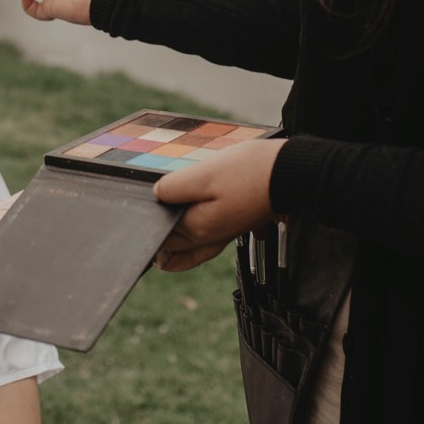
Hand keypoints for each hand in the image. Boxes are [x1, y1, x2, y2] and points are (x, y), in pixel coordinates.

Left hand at [152, 139, 284, 271]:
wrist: (289, 174)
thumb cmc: (250, 171)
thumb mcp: (205, 173)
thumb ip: (175, 187)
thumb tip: (156, 195)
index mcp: (197, 227)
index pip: (158, 233)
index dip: (145, 220)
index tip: (134, 212)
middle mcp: (207, 238)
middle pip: (170, 245)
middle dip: (155, 235)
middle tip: (140, 220)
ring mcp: (221, 236)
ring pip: (185, 252)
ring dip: (169, 244)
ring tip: (156, 235)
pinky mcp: (232, 228)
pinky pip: (202, 248)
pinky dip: (187, 247)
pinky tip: (182, 239)